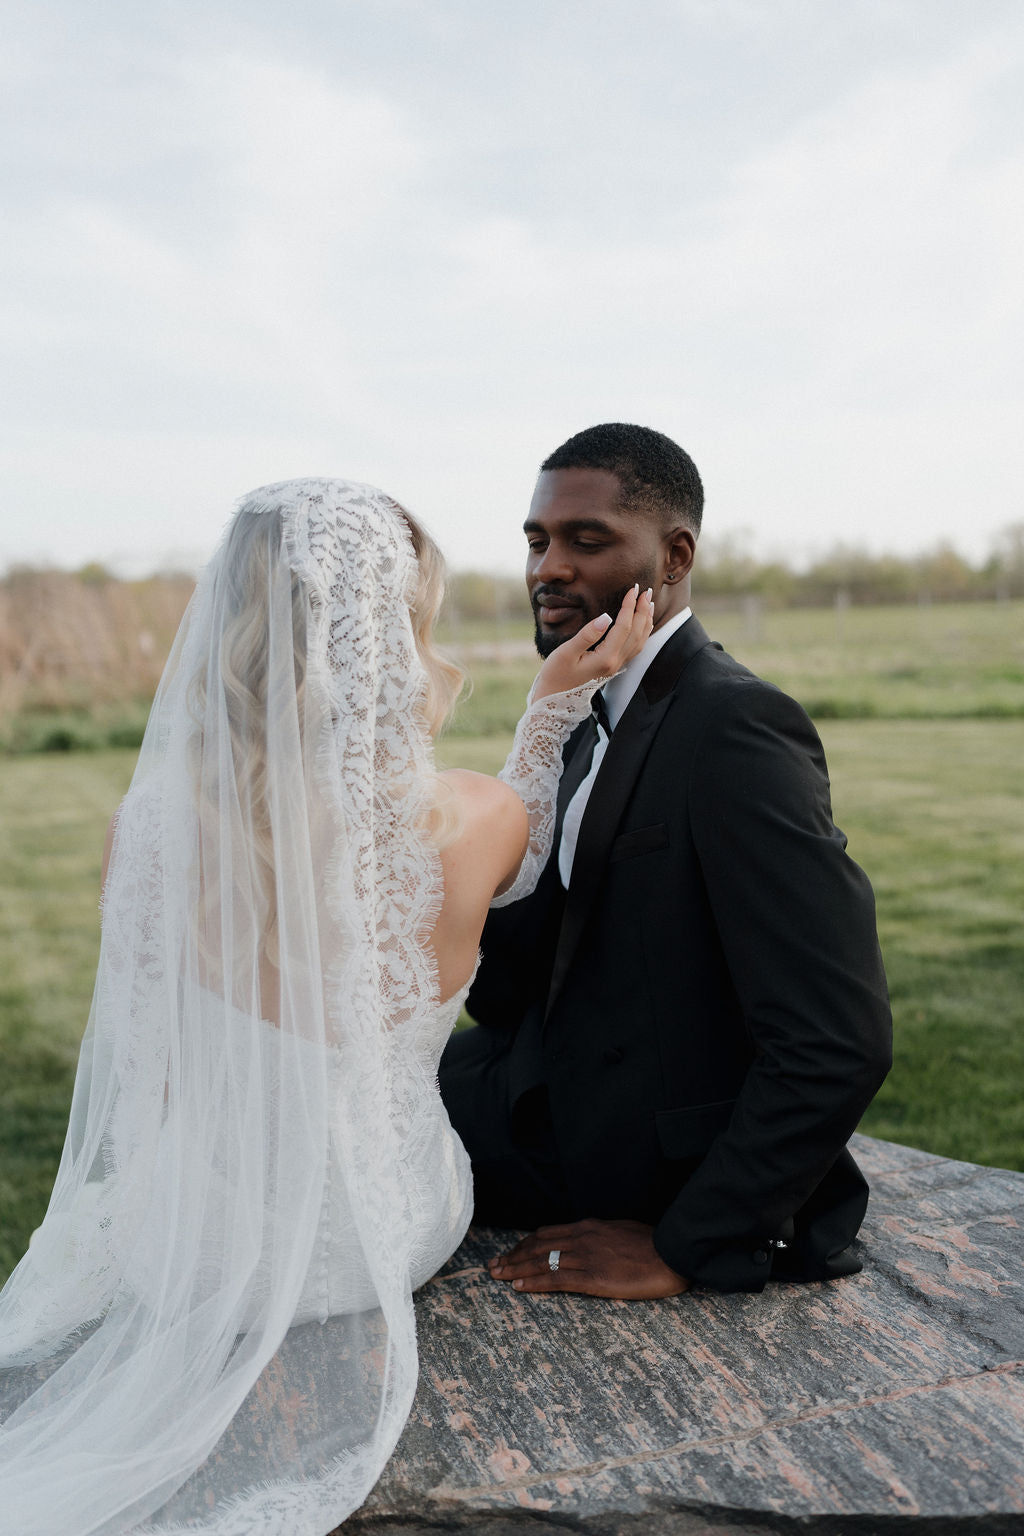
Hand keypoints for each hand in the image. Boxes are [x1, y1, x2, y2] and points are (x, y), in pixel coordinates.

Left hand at [488, 1218, 689, 1298]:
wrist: (673, 1253)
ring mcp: (587, 1257)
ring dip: (516, 1269)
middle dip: (512, 1256)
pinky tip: (520, 1287)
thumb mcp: (623, 1232)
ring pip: (541, 1262)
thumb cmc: (655, 1245)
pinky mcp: (594, 1277)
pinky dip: (535, 1283)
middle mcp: (583, 1238)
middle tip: (493, 1266)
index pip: (547, 1234)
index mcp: (589, 1227)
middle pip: (537, 1246)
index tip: (510, 1252)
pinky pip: (557, 1279)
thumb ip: (603, 1237)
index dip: (524, 1244)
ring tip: (497, 1277)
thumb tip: (593, 1242)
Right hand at [532, 585, 653, 700]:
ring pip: (639, 641)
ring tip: (649, 603)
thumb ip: (587, 635)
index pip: (624, 627)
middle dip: (643, 610)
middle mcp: (615, 662)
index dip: (629, 606)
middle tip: (646, 591)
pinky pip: (635, 648)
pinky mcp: (613, 666)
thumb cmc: (555, 674)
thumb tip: (606, 617)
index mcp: (605, 658)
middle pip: (637, 633)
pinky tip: (642, 624)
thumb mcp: (566, 652)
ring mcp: (616, 666)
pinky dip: (642, 633)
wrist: (554, 698)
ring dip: (646, 620)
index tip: (632, 589)